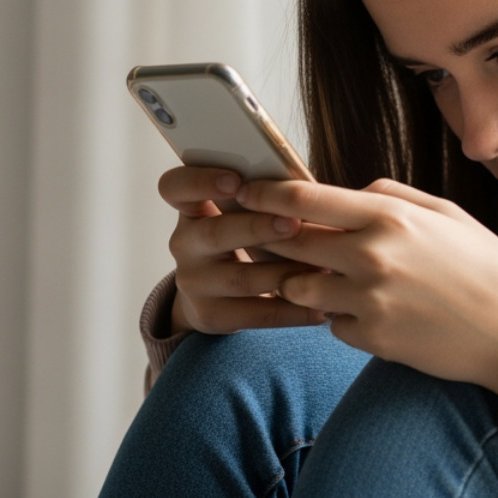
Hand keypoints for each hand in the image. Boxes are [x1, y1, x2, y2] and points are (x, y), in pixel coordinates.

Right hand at [159, 165, 329, 334]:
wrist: (217, 295)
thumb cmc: (244, 237)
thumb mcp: (241, 213)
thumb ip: (261, 198)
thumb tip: (307, 189)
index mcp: (191, 209)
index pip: (175, 187)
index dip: (200, 181)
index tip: (236, 181)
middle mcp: (185, 244)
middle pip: (213, 234)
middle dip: (256, 228)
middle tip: (294, 225)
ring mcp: (193, 282)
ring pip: (239, 278)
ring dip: (284, 273)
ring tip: (322, 268)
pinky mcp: (211, 316)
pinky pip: (256, 314)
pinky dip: (293, 311)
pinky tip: (321, 309)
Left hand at [236, 177, 497, 403]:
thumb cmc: (485, 267)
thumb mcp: (445, 212)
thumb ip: (390, 194)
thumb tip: (348, 190)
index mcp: (388, 216)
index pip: (303, 198)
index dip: (264, 193)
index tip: (245, 192)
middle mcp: (370, 255)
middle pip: (288, 241)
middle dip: (273, 239)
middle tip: (269, 238)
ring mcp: (367, 299)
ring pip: (300, 288)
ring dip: (307, 284)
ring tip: (335, 282)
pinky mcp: (371, 338)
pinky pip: (331, 324)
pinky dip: (342, 319)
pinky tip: (375, 314)